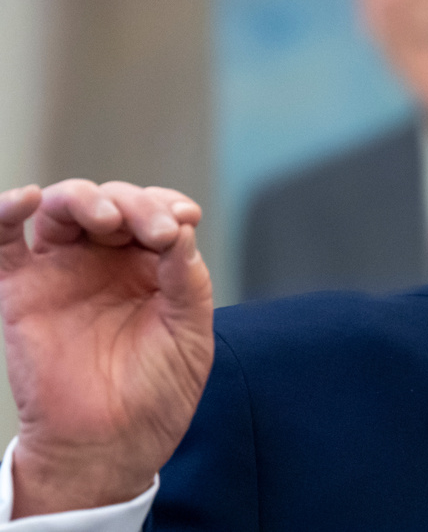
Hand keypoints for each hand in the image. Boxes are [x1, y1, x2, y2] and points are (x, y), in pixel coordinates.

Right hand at [0, 180, 213, 517]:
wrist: (110, 446)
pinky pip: (4, 241)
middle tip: (155, 231)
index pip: (158, 213)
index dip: (168, 206)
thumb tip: (181, 227)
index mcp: (153, 266)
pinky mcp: (23, 290)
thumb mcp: (191, 335)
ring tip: (108, 220)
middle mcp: (109, 261)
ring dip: (87, 199)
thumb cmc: (157, 394)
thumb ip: (189, 280)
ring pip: (66, 209)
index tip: (183, 220)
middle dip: (136, 204)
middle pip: (114, 202)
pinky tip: (28, 200)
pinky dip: (9, 211)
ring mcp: (65, 271)